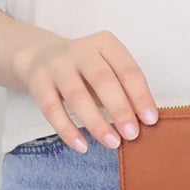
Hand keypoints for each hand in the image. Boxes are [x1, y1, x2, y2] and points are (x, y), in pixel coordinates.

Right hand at [12, 30, 157, 152]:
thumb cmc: (86, 70)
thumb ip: (124, 90)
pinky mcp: (38, 82)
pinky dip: (67, 130)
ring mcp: (57, 65)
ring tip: (112, 143)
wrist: (40, 56)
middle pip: (102, 80)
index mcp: (105, 44)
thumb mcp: (107, 70)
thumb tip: (143, 122)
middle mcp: (81, 50)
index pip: (127, 69)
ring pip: (77, 96)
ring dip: (96, 123)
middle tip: (132, 134)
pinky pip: (52, 109)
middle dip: (120, 109)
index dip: (140, 95)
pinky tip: (82, 146)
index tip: (150, 120)